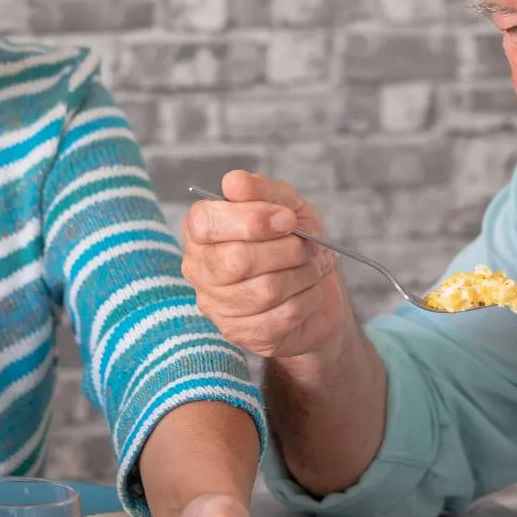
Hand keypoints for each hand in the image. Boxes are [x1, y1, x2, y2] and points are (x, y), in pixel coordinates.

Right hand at [181, 170, 349, 358]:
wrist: (317, 286)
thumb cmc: (293, 241)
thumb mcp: (285, 204)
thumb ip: (261, 190)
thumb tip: (234, 182)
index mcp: (201, 231)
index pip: (207, 222)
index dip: (253, 219)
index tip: (287, 219)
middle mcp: (199, 269)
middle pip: (237, 259)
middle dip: (286, 250)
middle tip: (306, 247)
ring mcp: (216, 306)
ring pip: (264, 290)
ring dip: (302, 275)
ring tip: (311, 268)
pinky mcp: (240, 334)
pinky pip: (282, 316)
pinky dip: (308, 299)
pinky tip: (308, 293)